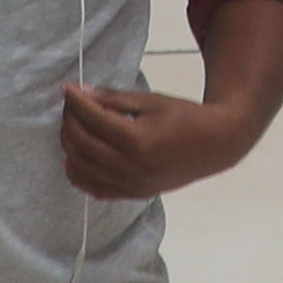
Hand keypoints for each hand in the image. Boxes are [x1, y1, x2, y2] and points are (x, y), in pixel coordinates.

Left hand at [60, 76, 263, 198]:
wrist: (215, 145)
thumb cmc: (186, 117)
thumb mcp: (153, 101)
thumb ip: (116, 99)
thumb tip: (84, 93)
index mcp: (137, 139)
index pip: (94, 119)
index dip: (76, 102)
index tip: (68, 88)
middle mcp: (130, 166)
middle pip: (82, 145)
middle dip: (69, 122)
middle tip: (70, 106)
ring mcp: (130, 184)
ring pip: (81, 170)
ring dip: (69, 147)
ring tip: (70, 127)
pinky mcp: (132, 194)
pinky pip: (94, 189)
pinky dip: (77, 174)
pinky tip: (72, 159)